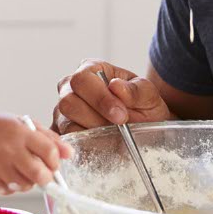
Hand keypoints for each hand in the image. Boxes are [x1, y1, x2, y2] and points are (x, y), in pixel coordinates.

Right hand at [0, 113, 71, 195]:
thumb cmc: (0, 128)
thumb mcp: (25, 124)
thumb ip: (50, 139)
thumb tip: (69, 154)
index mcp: (20, 134)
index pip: (49, 152)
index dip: (56, 160)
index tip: (53, 161)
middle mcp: (8, 151)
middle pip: (40, 175)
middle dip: (47, 176)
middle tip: (43, 171)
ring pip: (26, 186)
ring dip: (29, 180)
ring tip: (21, 168)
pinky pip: (10, 190)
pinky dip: (13, 185)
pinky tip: (7, 171)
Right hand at [53, 59, 172, 133]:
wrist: (143, 127)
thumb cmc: (143, 105)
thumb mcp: (149, 96)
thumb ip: (136, 90)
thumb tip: (116, 86)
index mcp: (91, 69)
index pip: (82, 79)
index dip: (99, 98)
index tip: (120, 115)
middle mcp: (71, 88)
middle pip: (68, 101)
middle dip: (96, 118)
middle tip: (119, 127)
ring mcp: (64, 111)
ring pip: (66, 124)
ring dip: (92, 133)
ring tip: (113, 134)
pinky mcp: (63, 132)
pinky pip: (67, 141)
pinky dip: (85, 145)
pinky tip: (103, 143)